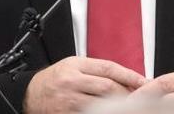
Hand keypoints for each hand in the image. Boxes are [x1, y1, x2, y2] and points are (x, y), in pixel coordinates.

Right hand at [24, 57, 147, 113]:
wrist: (29, 95)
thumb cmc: (53, 80)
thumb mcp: (72, 65)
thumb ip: (95, 70)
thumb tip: (123, 78)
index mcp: (75, 65)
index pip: (108, 68)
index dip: (129, 75)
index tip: (144, 81)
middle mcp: (72, 82)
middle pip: (107, 86)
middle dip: (126, 92)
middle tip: (140, 97)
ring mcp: (70, 100)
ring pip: (101, 103)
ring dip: (117, 106)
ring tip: (127, 106)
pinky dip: (103, 113)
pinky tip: (109, 111)